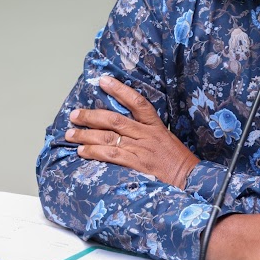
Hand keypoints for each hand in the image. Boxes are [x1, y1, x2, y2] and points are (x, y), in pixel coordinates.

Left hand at [65, 76, 198, 188]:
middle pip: (114, 120)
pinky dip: (94, 152)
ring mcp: (140, 150)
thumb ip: (147, 129)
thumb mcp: (166, 137)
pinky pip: (111, 156)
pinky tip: (82, 151)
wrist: (189, 178)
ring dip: (86, 135)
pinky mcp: (136, 165)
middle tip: (74, 114)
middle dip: (91, 116)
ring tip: (70, 134)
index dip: (119, 89)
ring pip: (108, 137)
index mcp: (155, 125)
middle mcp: (146, 134)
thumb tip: (125, 124)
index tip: (102, 80)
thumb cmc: (177, 159)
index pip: (137, 101)